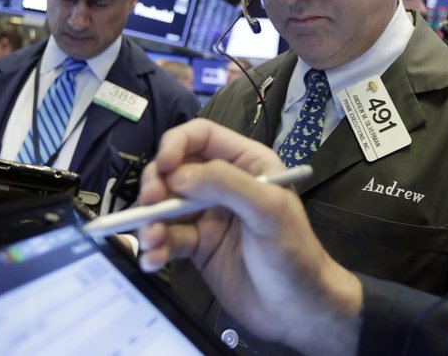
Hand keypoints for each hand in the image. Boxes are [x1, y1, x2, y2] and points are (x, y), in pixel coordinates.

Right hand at [139, 119, 361, 355]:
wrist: (297, 310)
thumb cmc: (295, 255)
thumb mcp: (267, 210)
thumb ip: (225, 184)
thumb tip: (178, 175)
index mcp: (247, 163)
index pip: (202, 136)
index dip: (176, 144)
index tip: (163, 167)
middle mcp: (225, 185)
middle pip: (175, 169)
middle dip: (157, 185)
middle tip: (149, 205)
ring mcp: (208, 216)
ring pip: (166, 206)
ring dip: (151, 221)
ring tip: (151, 240)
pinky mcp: (198, 246)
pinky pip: (167, 239)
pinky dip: (155, 248)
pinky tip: (153, 260)